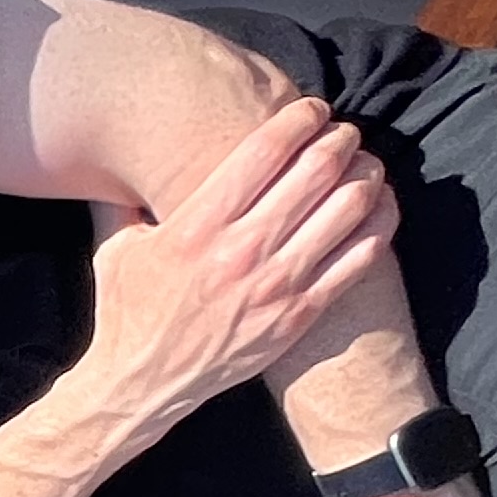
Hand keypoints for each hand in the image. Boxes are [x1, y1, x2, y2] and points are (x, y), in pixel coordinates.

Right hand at [75, 100, 394, 430]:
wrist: (139, 385)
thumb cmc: (127, 312)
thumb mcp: (116, 249)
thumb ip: (128, 200)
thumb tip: (124, 158)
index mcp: (195, 227)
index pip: (266, 150)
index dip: (300, 117)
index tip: (310, 110)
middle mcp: (240, 251)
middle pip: (317, 169)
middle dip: (340, 139)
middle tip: (342, 135)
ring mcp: (274, 285)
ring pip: (349, 207)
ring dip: (366, 175)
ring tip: (363, 167)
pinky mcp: (298, 315)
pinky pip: (361, 257)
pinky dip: (380, 222)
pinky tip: (377, 208)